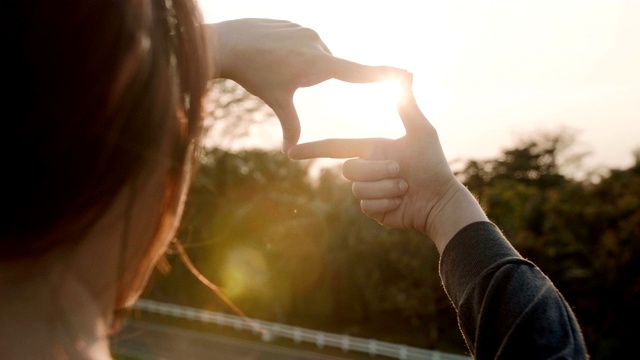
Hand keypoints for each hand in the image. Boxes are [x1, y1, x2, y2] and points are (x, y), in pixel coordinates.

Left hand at [208, 19, 405, 151]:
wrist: (226, 43)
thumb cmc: (253, 74)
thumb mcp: (275, 101)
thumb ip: (290, 125)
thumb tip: (291, 152)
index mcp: (318, 63)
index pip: (358, 72)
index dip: (383, 75)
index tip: (406, 72)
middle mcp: (317, 43)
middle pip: (328, 67)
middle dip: (311, 77)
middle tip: (283, 75)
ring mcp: (305, 30)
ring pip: (313, 54)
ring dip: (300, 63)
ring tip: (274, 65)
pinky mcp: (294, 23)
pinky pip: (300, 41)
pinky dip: (290, 51)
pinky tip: (270, 53)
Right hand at [288, 74, 486, 250]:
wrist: (440, 200)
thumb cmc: (434, 165)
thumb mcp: (421, 131)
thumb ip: (407, 105)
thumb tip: (406, 74)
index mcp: (371, 149)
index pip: (335, 147)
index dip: (313, 149)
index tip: (291, 151)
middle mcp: (367, 169)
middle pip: (349, 170)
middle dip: (377, 171)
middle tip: (402, 172)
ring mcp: (368, 191)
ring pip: (358, 190)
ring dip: (386, 188)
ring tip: (405, 187)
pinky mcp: (373, 210)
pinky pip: (367, 206)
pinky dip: (387, 203)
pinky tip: (402, 202)